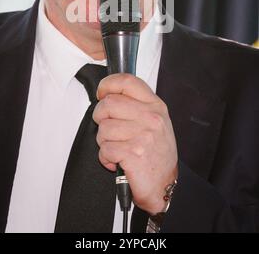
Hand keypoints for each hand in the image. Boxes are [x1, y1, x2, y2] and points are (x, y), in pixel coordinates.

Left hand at [93, 73, 177, 214]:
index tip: (102, 92)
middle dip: (101, 117)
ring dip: (104, 141)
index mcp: (155, 106)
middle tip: (109, 129)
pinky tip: (118, 161)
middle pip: (109, 103)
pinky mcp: (133, 154)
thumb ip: (135, 105)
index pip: (127, 81)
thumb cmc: (157, 154)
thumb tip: (109, 94)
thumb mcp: (154, 121)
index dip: (108, 84)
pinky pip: (104, 149)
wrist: (164, 184)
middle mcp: (150, 118)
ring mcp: (143, 135)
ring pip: (103, 128)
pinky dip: (106, 158)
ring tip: (118, 148)